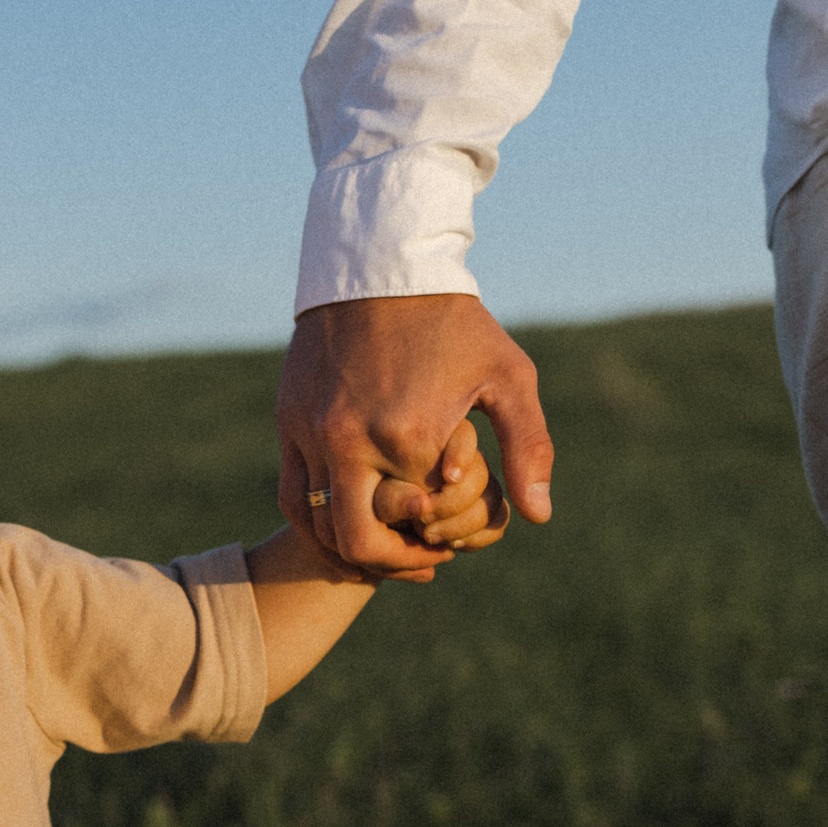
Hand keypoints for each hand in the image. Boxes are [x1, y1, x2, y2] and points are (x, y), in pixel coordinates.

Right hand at [278, 293, 551, 579]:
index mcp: (410, 435)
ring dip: (352, 548)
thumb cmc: (454, 321)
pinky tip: (343, 523)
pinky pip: (292, 495)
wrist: (379, 266)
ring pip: (319, 525)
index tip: (454, 541)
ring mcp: (312, 433)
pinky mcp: (289, 422)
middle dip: (393, 560)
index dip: (440, 538)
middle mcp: (352, 441)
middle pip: (360, 540)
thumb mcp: (508, 376)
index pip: (421, 521)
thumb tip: (538, 517)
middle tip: (421, 558)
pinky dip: (314, 522)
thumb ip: (527, 448)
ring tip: (385, 547)